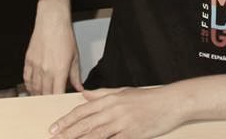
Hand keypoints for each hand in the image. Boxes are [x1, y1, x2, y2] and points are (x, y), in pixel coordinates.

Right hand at [24, 1, 82, 94]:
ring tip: (42, 97)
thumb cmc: (64, 35)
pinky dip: (29, 85)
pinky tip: (32, 87)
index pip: (57, 94)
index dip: (58, 101)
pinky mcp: (28, 60)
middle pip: (45, 93)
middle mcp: (46, 70)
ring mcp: (35, 66)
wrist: (52, 21)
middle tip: (51, 102)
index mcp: (59, 70)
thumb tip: (79, 87)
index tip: (60, 103)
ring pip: (34, 88)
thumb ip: (76, 75)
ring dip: (38, 95)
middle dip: (48, 100)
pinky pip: (26, 78)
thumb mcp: (75, 57)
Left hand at [49, 87, 182, 138]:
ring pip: (94, 134)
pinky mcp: (131, 134)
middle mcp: (113, 110)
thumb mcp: (123, 92)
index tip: (54, 128)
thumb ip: (102, 94)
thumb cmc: (149, 98)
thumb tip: (84, 95)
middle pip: (84, 124)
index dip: (66, 120)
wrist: (171, 102)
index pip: (82, 111)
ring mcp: (122, 123)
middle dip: (66, 133)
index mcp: (110, 99)